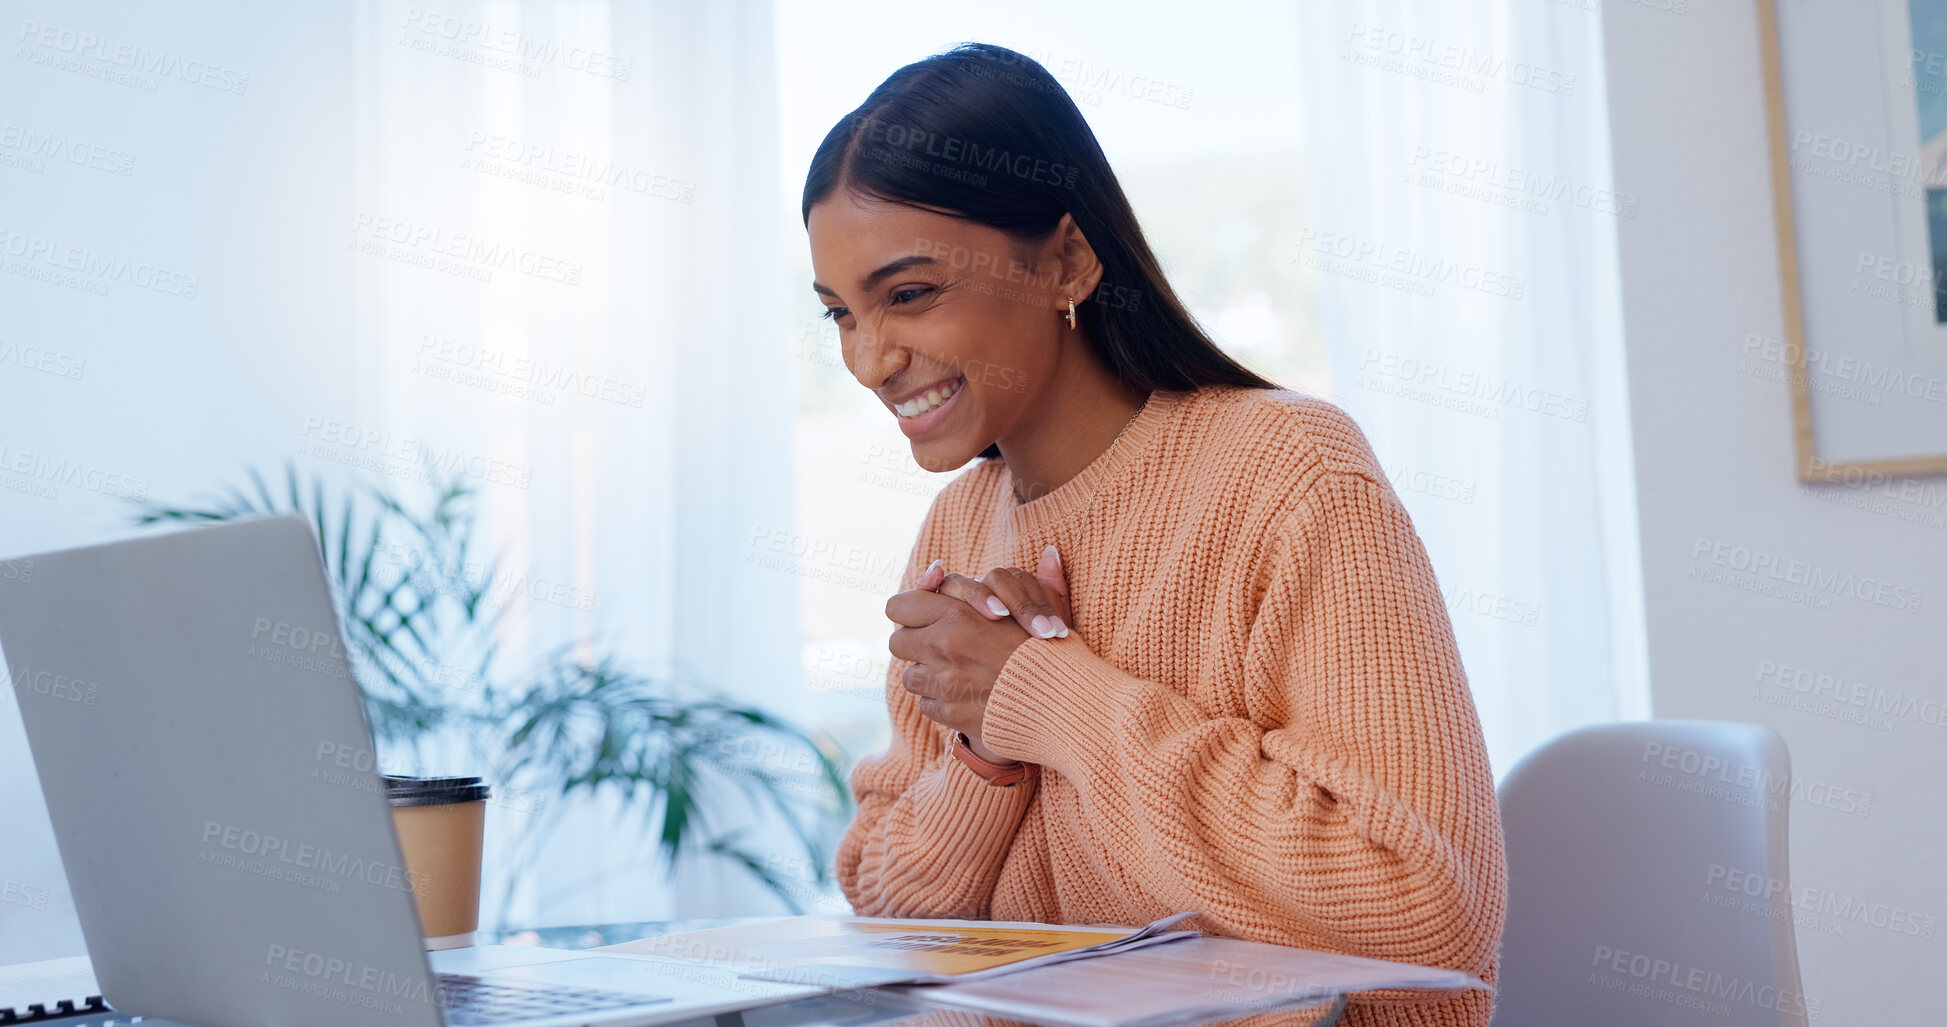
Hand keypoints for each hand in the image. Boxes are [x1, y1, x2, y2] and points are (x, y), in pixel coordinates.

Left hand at [885, 547, 1075, 757]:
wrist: (1065, 703)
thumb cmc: (1054, 650)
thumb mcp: (1042, 606)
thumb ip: (1026, 581)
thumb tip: (1047, 553)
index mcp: (956, 613)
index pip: (899, 606)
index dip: (910, 610)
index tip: (925, 616)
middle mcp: (942, 646)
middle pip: (898, 642)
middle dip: (915, 644)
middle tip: (938, 646)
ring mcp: (942, 682)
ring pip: (910, 676)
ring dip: (928, 674)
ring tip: (956, 673)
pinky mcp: (948, 712)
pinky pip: (927, 703)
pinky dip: (941, 700)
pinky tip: (967, 695)